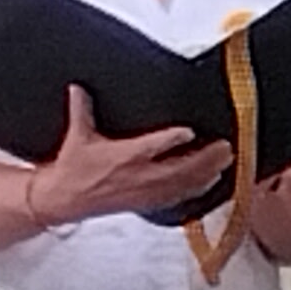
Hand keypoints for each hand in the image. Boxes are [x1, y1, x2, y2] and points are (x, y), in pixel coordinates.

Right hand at [27, 86, 223, 226]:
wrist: (65, 200)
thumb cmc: (73, 168)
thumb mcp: (77, 136)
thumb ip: (81, 109)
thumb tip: (78, 87)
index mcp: (123, 157)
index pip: (151, 147)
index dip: (170, 140)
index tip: (189, 131)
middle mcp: (138, 176)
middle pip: (178, 169)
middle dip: (204, 158)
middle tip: (224, 146)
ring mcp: (145, 192)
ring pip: (183, 184)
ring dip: (207, 173)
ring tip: (226, 160)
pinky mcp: (147, 203)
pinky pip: (178, 198)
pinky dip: (197, 189)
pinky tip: (212, 181)